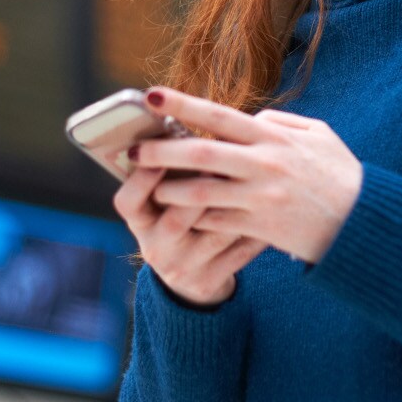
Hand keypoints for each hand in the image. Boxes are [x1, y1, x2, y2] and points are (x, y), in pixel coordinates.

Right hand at [113, 162, 266, 306]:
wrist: (193, 275)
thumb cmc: (181, 219)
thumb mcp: (163, 203)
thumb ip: (170, 171)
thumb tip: (180, 120)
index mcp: (140, 223)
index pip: (128, 202)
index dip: (143, 178)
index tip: (167, 150)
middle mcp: (156, 248)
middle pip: (176, 218)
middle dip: (202, 189)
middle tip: (224, 163)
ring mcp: (183, 268)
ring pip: (217, 232)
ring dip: (240, 204)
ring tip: (259, 180)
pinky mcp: (209, 281)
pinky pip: (240, 251)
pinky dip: (259, 228)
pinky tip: (273, 210)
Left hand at [133, 86, 363, 264]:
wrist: (361, 223)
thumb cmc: (340, 175)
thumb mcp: (318, 136)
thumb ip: (281, 123)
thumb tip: (249, 117)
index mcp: (274, 138)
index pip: (219, 115)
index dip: (182, 105)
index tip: (151, 96)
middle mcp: (263, 165)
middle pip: (200, 154)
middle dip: (160, 150)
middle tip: (132, 150)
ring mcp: (259, 198)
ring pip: (200, 193)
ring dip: (169, 190)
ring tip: (152, 187)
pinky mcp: (259, 228)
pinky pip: (216, 222)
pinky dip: (195, 218)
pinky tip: (180, 215)